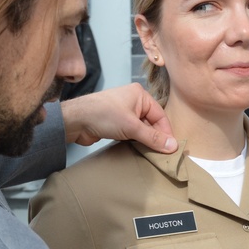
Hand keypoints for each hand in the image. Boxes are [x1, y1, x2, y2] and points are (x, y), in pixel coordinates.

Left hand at [59, 84, 176, 153]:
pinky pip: (132, 133)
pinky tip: (138, 150)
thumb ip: (152, 137)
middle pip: (152, 122)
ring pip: (141, 129)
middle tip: (162, 154)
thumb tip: (172, 146)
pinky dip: (136, 141)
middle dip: (155, 137)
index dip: (166, 132)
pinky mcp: (116, 123)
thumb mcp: (132, 127)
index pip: (160, 115)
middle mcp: (133, 101)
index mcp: (140, 95)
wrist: (75, 121)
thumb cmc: (102, 115)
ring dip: (145, 140)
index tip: (171, 148)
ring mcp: (124, 112)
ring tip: (151, 154)